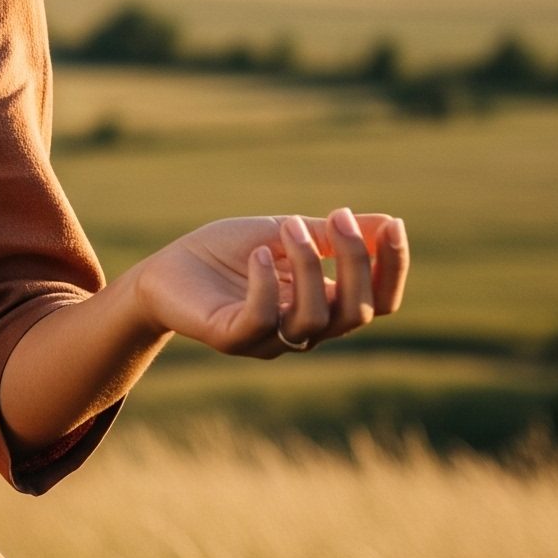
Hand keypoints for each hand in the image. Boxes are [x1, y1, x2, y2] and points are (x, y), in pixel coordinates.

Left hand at [126, 206, 409, 357]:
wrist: (164, 270)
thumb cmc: (225, 253)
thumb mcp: (283, 233)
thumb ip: (331, 235)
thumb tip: (388, 222)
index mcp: (323, 305)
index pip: (380, 301)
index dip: (393, 268)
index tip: (393, 225)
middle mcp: (304, 330)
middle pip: (358, 312)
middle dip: (357, 263)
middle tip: (337, 218)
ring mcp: (270, 340)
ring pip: (315, 317)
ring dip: (309, 265)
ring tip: (287, 226)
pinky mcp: (233, 339)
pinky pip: (263, 321)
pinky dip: (266, 286)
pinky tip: (258, 254)